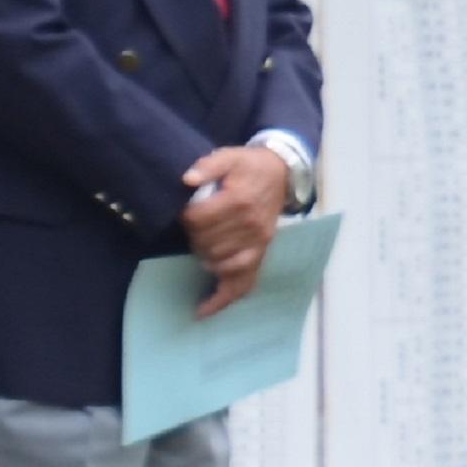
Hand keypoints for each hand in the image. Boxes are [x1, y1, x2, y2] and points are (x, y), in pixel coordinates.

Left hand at [180, 140, 295, 302]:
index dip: (185, 216)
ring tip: (201, 244)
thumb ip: (208, 165)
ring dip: (204, 256)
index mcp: (239, 201)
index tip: (185, 210)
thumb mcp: (228, 156)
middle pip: (205, 243)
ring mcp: (258, 243)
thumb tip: (188, 180)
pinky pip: (244, 283)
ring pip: (219, 263)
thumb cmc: (249, 166)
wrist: (281, 174)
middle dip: (193, 235)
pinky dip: (223, 298)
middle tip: (195, 224)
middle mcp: (250, 226)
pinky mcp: (261, 254)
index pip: (198, 219)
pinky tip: (203, 310)